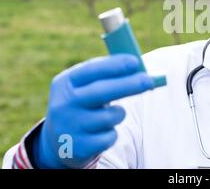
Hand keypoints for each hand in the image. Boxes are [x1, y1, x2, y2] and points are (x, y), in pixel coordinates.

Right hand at [33, 54, 154, 167]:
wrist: (59, 140)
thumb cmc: (84, 103)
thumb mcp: (86, 86)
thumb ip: (109, 75)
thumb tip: (140, 68)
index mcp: (65, 83)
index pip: (90, 70)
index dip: (113, 66)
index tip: (135, 62)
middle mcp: (63, 104)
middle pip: (100, 92)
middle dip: (128, 84)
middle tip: (149, 80)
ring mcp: (69, 127)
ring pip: (110, 116)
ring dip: (119, 114)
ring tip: (110, 115)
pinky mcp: (79, 147)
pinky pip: (110, 137)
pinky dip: (112, 134)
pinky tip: (101, 133)